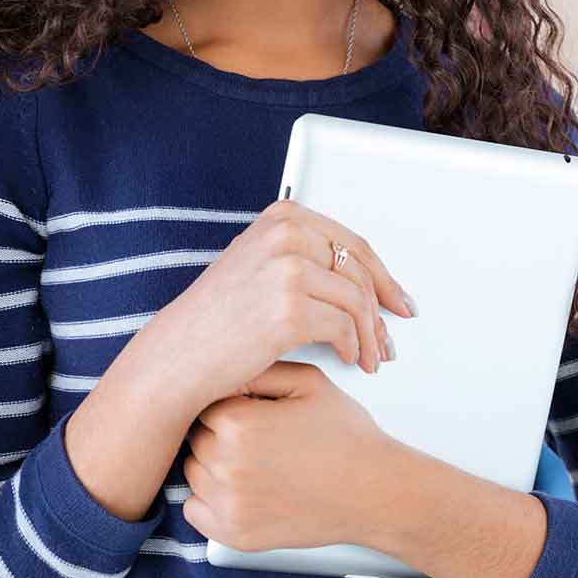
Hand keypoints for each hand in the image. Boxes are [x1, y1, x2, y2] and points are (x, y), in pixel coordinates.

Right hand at [148, 199, 414, 409]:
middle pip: (359, 272)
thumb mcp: (258, 263)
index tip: (398, 299)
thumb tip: (360, 277)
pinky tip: (349, 358)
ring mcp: (287, 270)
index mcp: (282, 218)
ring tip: (371, 357)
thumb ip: (303, 257)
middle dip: (382, 310)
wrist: (179, 355)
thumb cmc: (215, 319)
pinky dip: (353, 348)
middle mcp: (286, 235)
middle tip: (389, 338)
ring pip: (357, 301)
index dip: (382, 276)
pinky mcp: (289, 309)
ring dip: (370, 335)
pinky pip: (344, 328)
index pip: (352, 244)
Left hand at [182, 363, 395, 551]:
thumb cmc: (346, 435)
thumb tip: (224, 367)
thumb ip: (259, 370)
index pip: (203, 404)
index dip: (227, 404)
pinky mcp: (235, 535)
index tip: (249, 410)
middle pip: (196, 439)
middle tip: (258, 437)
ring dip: (212, 465)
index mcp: (239, 423)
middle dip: (219, 433)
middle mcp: (226, 465)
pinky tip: (242, 489)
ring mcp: (229, 504)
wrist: (374, 490)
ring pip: (193, 473)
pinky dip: (209, 500)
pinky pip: (194, 512)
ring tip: (256, 463)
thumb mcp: (308, 382)